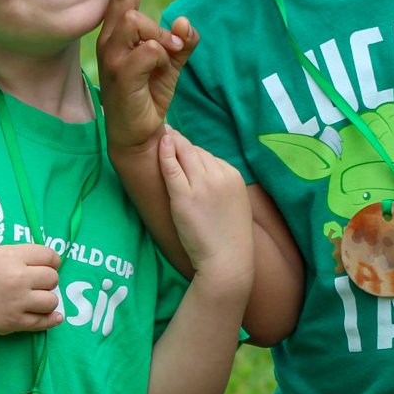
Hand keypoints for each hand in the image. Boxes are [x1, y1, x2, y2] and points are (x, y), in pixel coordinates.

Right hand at [0, 243, 63, 334]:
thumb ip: (17, 256)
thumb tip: (42, 264)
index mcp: (12, 256)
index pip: (49, 256)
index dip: (51, 260)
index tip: (48, 265)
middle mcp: (18, 278)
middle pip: (52, 278)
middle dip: (48, 279)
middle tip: (37, 282)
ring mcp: (17, 302)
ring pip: (51, 301)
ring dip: (47, 299)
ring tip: (35, 298)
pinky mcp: (12, 322)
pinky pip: (42, 323)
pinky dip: (50, 319)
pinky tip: (53, 316)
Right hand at [97, 0, 198, 152]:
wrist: (140, 133)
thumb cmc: (149, 94)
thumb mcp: (171, 64)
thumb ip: (181, 41)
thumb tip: (183, 22)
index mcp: (121, 36)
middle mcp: (111, 42)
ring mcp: (113, 57)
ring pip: (136, 21)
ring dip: (160, 34)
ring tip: (170, 54)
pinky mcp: (122, 75)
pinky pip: (148, 50)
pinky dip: (162, 55)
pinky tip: (161, 68)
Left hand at [159, 129, 252, 286]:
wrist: (228, 260)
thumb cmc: (228, 238)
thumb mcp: (234, 203)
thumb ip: (222, 185)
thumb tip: (205, 174)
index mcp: (233, 176)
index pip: (209, 156)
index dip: (193, 154)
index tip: (182, 150)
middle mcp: (219, 176)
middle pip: (196, 151)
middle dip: (180, 143)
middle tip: (166, 132)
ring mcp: (201, 185)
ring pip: (184, 153)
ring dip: (172, 142)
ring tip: (160, 134)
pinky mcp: (184, 197)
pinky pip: (172, 167)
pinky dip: (165, 153)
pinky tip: (159, 142)